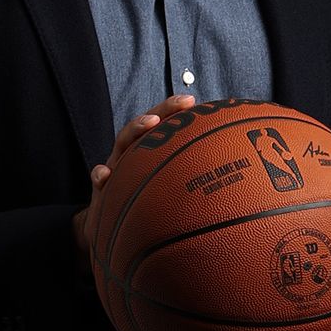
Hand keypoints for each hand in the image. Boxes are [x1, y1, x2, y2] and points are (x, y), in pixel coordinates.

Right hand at [74, 94, 197, 268]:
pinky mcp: (102, 188)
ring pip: (122, 143)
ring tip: (151, 123)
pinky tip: (104, 175)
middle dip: (163, 110)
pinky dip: (100, 174)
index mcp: (149, 151)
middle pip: (146, 125)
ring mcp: (116, 168)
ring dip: (135, 130)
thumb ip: (189, 178)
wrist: (115, 229)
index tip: (192, 101)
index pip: (163, 124)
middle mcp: (133, 154)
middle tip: (183, 103)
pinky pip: (98, 178)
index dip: (174, 110)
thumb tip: (232, 180)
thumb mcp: (170, 191)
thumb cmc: (150, 206)